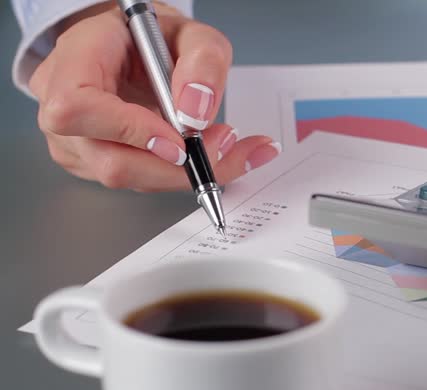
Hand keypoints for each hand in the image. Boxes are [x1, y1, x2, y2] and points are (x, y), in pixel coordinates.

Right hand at [28, 2, 280, 191]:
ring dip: (185, 172)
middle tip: (224, 143)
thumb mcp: (190, 32)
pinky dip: (180, 173)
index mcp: (75, 58)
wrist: (131, 48)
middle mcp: (60, 104)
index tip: (181, 139)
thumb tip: (196, 112)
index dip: (131, 131)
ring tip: (225, 146)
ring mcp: (74, 140)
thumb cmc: (149, 37)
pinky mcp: (94, 162)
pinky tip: (207, 154)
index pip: (79, 108)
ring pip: (131, 178)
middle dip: (177, 165)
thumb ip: (203, 61)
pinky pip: (139, 180)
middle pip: (110, 161)